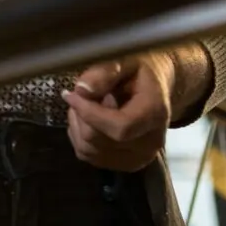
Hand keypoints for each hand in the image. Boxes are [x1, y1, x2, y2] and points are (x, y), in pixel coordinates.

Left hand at [62, 52, 176, 171]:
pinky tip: (86, 118)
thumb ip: (104, 72)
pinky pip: (89, 156)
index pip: (119, 127)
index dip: (89, 112)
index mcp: (155, 114)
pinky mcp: (125, 165)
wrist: (155, 87)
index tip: (70, 94)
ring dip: (77, 126)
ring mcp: (138, 158)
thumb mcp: (124, 60)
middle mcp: (150, 143)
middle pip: (98, 140)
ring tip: (84, 104)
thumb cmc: (138, 71)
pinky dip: (79, 137)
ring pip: (89, 150)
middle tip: (79, 94)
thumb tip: (82, 90)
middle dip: (80, 115)